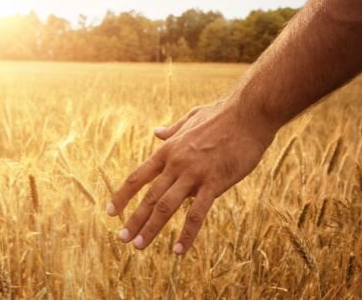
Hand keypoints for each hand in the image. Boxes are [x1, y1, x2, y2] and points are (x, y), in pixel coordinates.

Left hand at [106, 99, 275, 253]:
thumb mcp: (191, 119)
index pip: (138, 177)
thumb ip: (172, 130)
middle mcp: (176, 164)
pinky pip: (197, 213)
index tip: (111, 212)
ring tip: (139, 246)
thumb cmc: (223, 115)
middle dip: (133, 220)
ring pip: (166, 206)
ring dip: (151, 228)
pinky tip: (179, 250)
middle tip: (122, 238)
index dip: (122, 196)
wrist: (250, 112)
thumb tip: (156, 132)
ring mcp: (194, 174)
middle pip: (149, 197)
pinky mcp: (215, 182)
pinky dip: (186, 233)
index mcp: (168, 150)